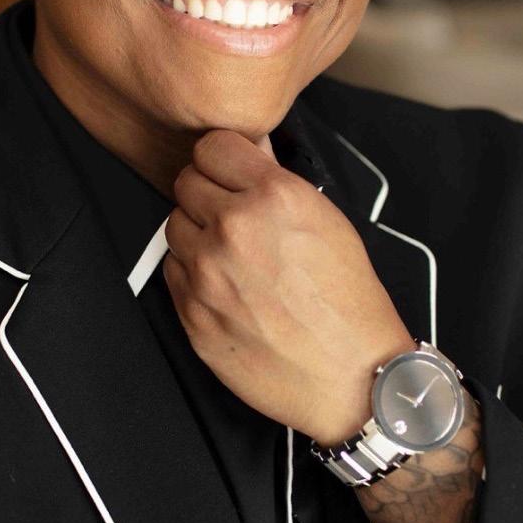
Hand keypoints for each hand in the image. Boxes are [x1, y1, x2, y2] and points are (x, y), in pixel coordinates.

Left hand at [163, 129, 414, 444]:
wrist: (351, 375)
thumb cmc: (348, 303)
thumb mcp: (327, 220)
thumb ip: (278, 180)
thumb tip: (251, 152)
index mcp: (272, 196)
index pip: (211, 146)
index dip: (222, 159)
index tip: (228, 170)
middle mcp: (234, 228)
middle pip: (186, 182)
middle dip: (207, 192)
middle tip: (231, 213)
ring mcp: (207, 272)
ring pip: (174, 225)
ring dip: (196, 232)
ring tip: (231, 254)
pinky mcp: (191, 311)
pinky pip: (171, 270)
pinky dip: (191, 272)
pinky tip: (223, 284)